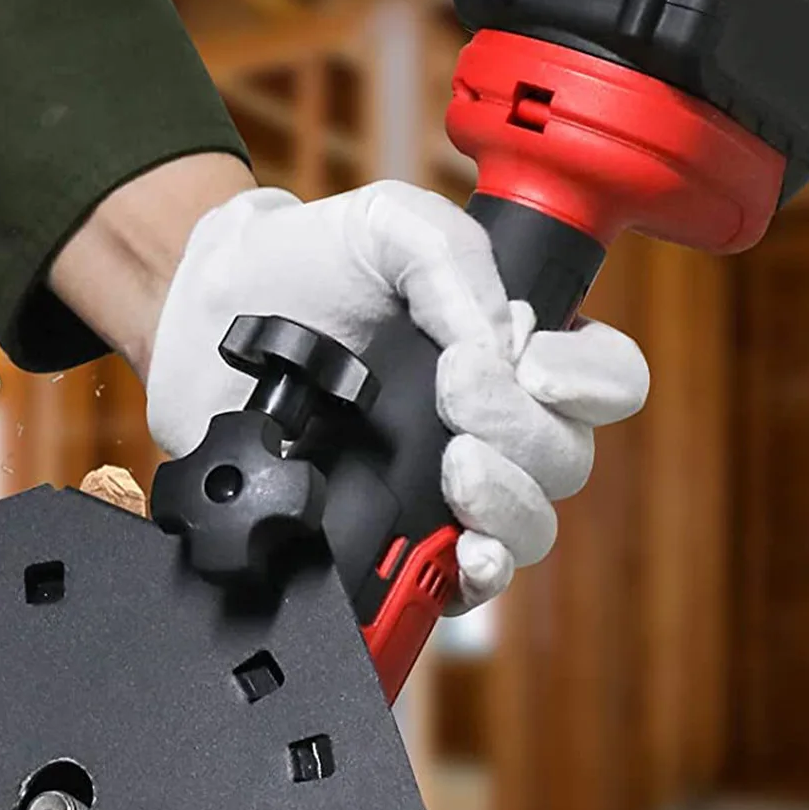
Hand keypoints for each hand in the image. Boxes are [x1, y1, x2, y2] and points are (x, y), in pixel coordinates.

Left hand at [145, 181, 649, 607]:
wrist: (204, 325)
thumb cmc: (300, 268)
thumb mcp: (386, 225)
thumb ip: (453, 261)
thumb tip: (501, 342)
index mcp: (511, 350)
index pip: (604, 381)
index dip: (588, 382)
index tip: (530, 366)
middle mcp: (491, 425)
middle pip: (566, 461)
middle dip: (522, 434)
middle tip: (454, 396)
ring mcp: (443, 489)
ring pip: (529, 527)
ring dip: (505, 504)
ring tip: (452, 467)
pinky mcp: (393, 542)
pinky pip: (462, 584)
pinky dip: (474, 575)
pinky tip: (461, 553)